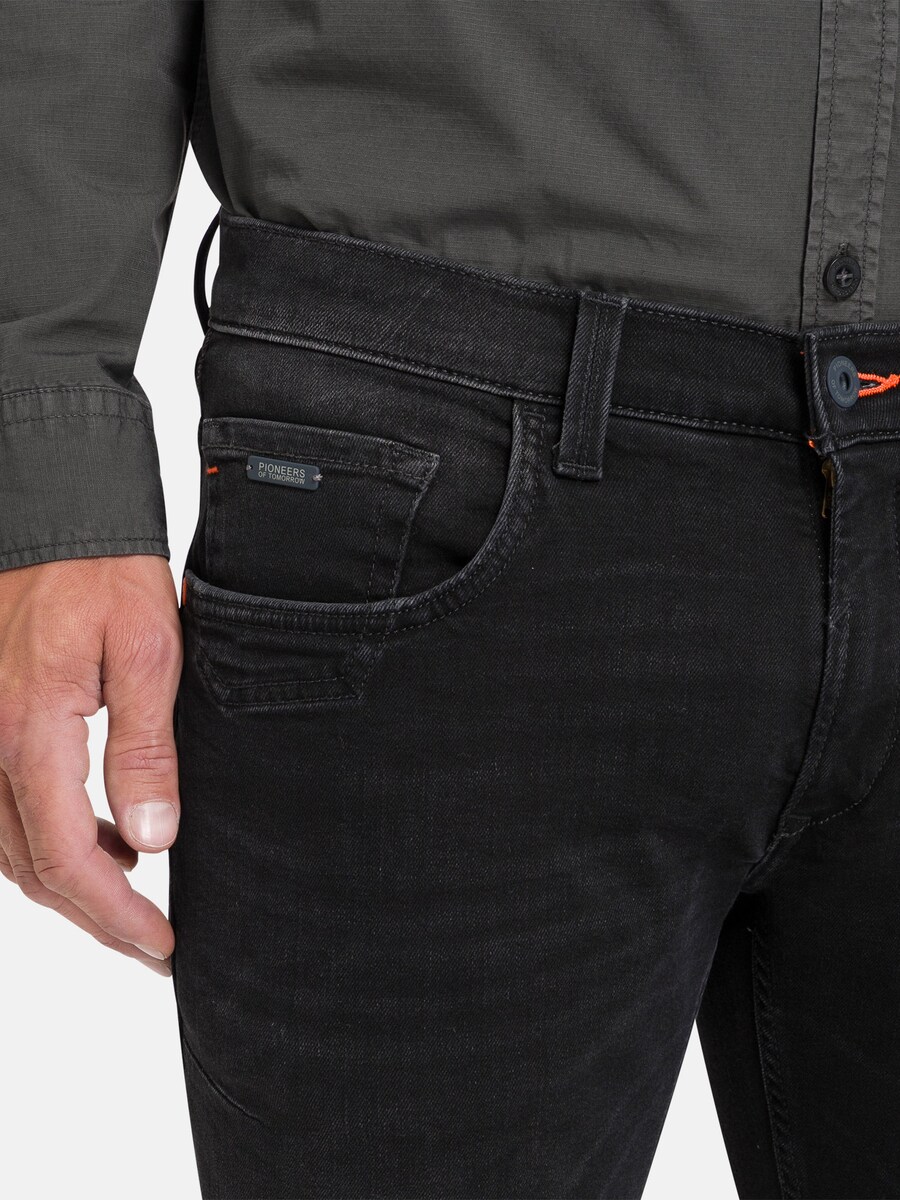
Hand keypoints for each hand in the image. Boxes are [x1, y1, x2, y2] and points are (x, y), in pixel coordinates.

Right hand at [0, 555, 182, 974]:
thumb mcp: (149, 652)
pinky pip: (3, 808)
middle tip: (152, 945)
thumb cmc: (104, 571)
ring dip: (69, 882)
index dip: (115, 916)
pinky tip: (100, 834)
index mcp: (30, 731)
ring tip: (136, 893)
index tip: (161, 946)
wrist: (56, 516)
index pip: (67, 857)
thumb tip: (151, 839)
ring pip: (9, 847)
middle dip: (95, 917)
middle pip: (31, 868)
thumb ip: (145, 748)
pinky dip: (47, 840)